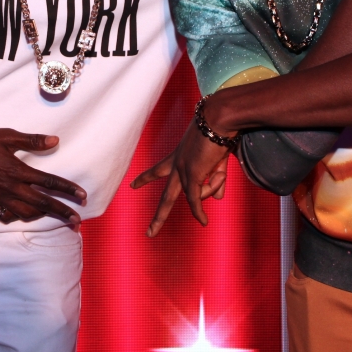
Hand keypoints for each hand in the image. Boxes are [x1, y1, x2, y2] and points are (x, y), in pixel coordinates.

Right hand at [0, 128, 86, 225]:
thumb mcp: (7, 135)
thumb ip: (32, 141)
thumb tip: (55, 141)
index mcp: (17, 170)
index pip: (49, 182)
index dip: (67, 189)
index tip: (82, 196)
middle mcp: (10, 188)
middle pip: (42, 204)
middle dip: (62, 212)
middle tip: (77, 220)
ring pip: (25, 214)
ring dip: (43, 217)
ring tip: (55, 217)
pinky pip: (7, 216)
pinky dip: (18, 218)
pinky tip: (25, 215)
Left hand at [129, 113, 230, 236]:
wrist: (218, 119)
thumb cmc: (218, 134)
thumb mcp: (217, 161)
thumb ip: (216, 181)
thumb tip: (218, 199)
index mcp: (178, 156)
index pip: (157, 169)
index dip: (146, 178)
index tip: (132, 185)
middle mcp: (176, 165)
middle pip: (166, 197)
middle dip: (159, 217)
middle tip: (149, 233)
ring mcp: (182, 171)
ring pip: (195, 196)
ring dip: (213, 185)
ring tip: (220, 166)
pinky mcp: (191, 174)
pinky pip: (195, 200)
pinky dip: (199, 212)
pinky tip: (203, 222)